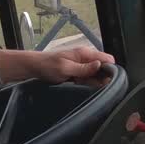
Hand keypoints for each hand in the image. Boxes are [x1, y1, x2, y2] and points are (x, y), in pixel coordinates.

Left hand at [0, 47, 114, 85]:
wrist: (33, 68)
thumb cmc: (48, 66)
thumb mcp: (65, 68)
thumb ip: (83, 68)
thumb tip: (100, 65)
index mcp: (85, 53)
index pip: (107, 59)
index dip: (111, 70)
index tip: (108, 82)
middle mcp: (86, 58)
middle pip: (103, 68)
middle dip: (103, 78)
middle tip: (98, 89)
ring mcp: (82, 66)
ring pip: (96, 75)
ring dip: (95, 83)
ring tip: (89, 90)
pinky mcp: (77, 73)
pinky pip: (88, 79)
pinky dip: (88, 84)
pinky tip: (84, 89)